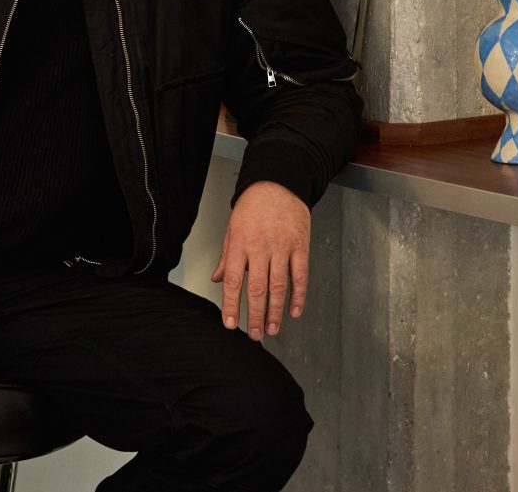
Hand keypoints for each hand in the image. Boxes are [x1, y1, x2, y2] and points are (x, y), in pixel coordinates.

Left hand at [210, 180, 310, 340]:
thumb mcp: (232, 229)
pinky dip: (299, 296)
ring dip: (276, 311)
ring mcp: (282, 247)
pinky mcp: (300, 246)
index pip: (234, 282)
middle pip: (257, 289)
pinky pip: (300, 275)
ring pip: (279, 286)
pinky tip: (294, 311)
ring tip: (272, 329)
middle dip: (255, 316)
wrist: (278, 183)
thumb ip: (227, 257)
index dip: (232, 306)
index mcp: (240, 245)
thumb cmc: (253, 205)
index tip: (231, 325)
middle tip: (255, 335)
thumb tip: (217, 279)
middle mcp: (261, 248)